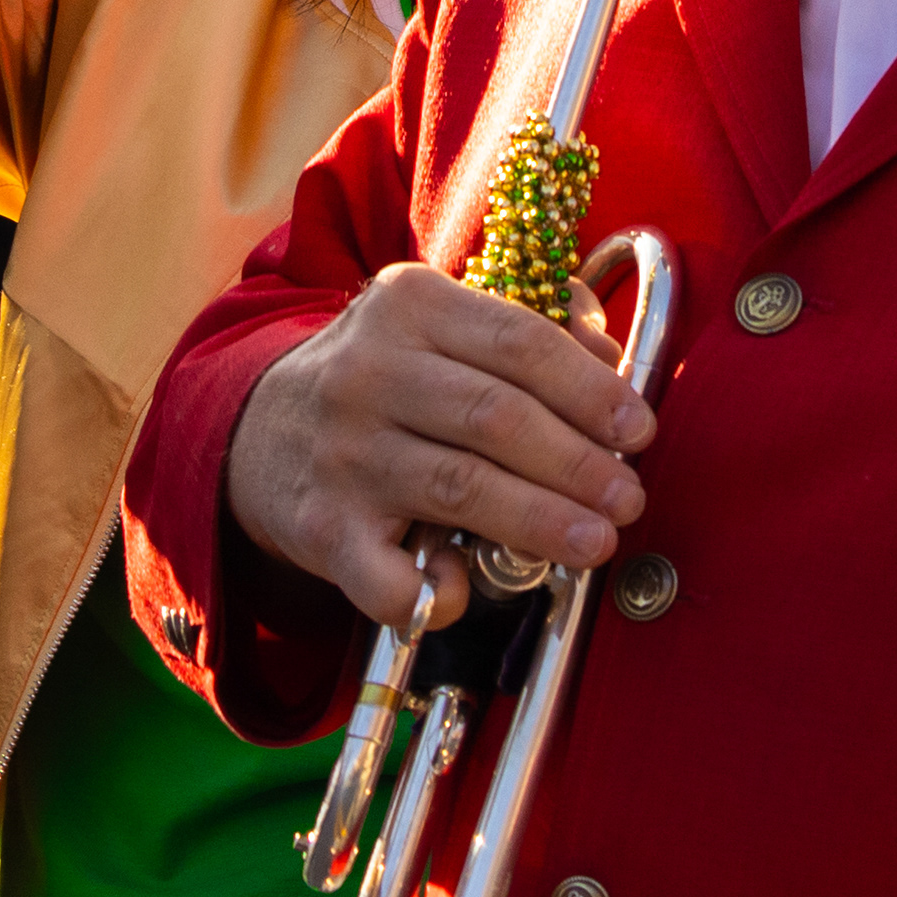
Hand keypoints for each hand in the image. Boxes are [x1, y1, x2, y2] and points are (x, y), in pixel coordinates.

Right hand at [226, 264, 651, 626]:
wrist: (256, 431)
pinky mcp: (321, 528)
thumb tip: (613, 363)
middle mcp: (369, 371)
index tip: (640, 429)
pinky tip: (468, 591)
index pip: (520, 342)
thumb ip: (525, 330)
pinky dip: (434, 591)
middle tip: (629, 498)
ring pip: (459, 489)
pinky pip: (387, 576)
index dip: (591, 390)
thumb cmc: (383, 379)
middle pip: (495, 417)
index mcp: (411, 305)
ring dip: (539, 521)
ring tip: (596, 541)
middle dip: (578, 463)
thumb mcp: (438, 325)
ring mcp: (343, 451)